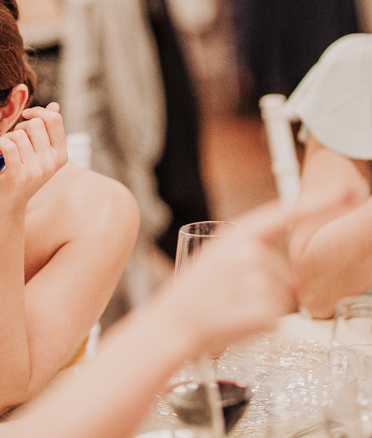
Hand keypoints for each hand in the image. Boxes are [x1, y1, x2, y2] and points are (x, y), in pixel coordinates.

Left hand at [0, 102, 67, 211]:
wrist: (6, 207)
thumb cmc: (19, 175)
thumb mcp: (37, 153)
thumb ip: (46, 130)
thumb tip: (54, 105)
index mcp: (60, 155)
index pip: (54, 119)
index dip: (38, 112)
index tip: (26, 117)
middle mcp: (51, 163)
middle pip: (35, 124)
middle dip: (20, 127)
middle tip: (15, 142)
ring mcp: (36, 170)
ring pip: (19, 134)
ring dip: (8, 138)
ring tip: (7, 152)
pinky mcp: (17, 175)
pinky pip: (8, 143)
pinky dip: (0, 143)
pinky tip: (0, 152)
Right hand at [156, 191, 356, 357]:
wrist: (171, 324)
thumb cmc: (193, 295)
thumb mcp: (216, 261)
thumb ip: (252, 258)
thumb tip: (293, 280)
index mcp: (234, 236)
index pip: (283, 214)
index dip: (318, 203)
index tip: (346, 193)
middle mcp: (245, 253)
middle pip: (283, 271)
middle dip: (266, 288)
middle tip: (229, 296)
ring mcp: (253, 281)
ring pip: (282, 296)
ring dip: (262, 307)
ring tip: (230, 307)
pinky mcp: (262, 311)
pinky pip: (277, 317)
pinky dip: (260, 324)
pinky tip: (235, 320)